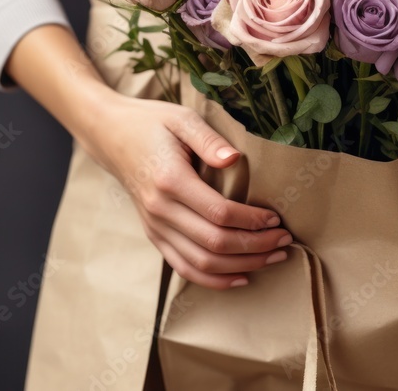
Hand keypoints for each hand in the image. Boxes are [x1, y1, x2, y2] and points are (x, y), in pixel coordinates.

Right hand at [82, 93, 292, 289]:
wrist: (112, 136)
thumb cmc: (152, 123)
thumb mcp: (182, 118)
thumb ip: (209, 140)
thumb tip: (235, 159)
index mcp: (170, 180)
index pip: (219, 213)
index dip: (251, 221)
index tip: (276, 217)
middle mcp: (160, 209)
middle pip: (214, 243)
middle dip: (255, 247)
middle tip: (285, 240)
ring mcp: (155, 226)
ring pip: (202, 263)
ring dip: (242, 266)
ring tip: (273, 257)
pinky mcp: (154, 235)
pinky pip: (184, 268)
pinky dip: (214, 279)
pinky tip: (241, 277)